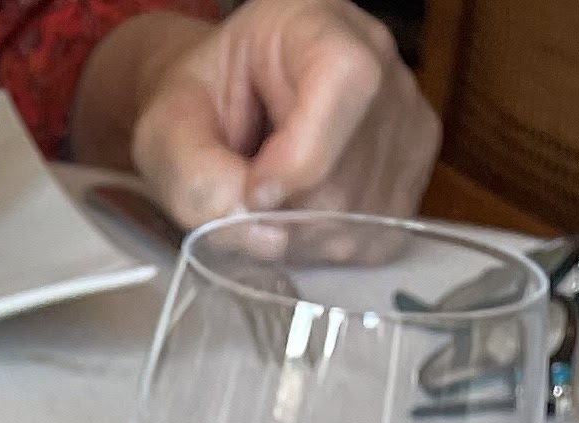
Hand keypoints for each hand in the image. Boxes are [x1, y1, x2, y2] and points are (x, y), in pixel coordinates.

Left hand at [74, 0, 440, 229]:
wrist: (223, 109)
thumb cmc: (197, 107)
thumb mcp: (167, 132)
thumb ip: (197, 180)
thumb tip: (265, 233)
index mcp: (317, 22)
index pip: (345, 81)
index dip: (302, 156)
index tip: (253, 193)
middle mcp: (378, 60)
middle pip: (349, 173)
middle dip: (284, 212)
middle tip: (243, 193)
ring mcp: (404, 116)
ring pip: (361, 216)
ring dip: (301, 234)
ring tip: (270, 196)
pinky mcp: (411, 167)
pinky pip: (374, 236)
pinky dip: (325, 244)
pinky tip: (298, 210)